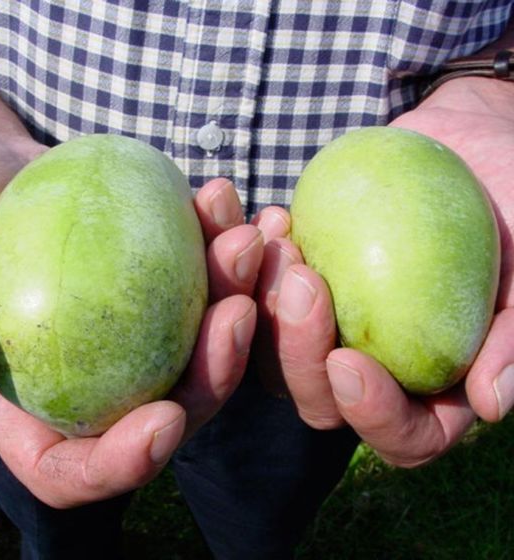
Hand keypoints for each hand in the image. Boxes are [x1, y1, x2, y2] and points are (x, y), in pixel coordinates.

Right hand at [0, 148, 261, 506]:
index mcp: (36, 407)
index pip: (77, 470)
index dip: (125, 463)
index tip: (163, 420)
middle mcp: (100, 383)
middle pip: (172, 408)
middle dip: (215, 372)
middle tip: (236, 310)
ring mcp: (140, 338)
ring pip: (208, 347)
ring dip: (238, 298)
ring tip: (245, 240)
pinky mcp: (165, 292)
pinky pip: (211, 285)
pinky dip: (229, 251)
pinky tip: (233, 207)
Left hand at [253, 77, 513, 466]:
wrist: (463, 152)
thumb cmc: (513, 203)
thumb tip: (488, 404)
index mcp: (435, 386)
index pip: (404, 436)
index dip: (372, 415)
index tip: (349, 362)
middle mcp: (375, 366)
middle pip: (319, 399)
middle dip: (298, 353)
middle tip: (301, 279)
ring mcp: (328, 326)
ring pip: (272, 353)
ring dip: (262, 308)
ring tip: (278, 244)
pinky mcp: (298, 283)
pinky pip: (256, 290)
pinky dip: (249, 262)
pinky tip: (268, 220)